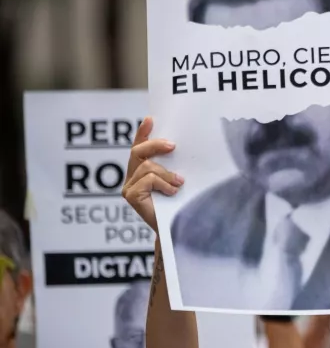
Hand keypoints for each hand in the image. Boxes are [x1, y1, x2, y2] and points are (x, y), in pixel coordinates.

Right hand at [122, 117, 182, 232]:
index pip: (139, 146)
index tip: (151, 119)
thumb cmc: (180, 204)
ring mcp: (129, 187)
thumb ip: (175, 165)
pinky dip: (163, 183)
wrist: (178, 228)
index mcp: (142, 170)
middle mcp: (132, 177)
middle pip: (138, 152)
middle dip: (155, 145)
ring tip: (179, 183)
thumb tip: (183, 147)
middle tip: (173, 145)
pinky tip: (172, 192)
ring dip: (166, 173)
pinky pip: (147, 180)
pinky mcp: (130, 196)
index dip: (143, 132)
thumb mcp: (179, 179)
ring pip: (147, 167)